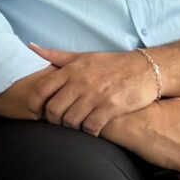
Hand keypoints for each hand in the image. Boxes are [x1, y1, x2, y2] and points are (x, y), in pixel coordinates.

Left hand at [28, 45, 161, 135]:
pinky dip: (88, 132)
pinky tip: (92, 130)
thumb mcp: (83, 56)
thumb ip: (57, 56)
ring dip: (71, 127)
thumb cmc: (112, 64)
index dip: (34, 105)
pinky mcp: (111, 107)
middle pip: (53, 110)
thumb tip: (32, 47)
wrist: (147, 69)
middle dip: (54, 120)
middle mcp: (81, 82)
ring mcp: (96, 95)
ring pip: (70, 121)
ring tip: (76, 126)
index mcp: (71, 70)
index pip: (41, 90)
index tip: (37, 112)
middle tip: (60, 122)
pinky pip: (91, 127)